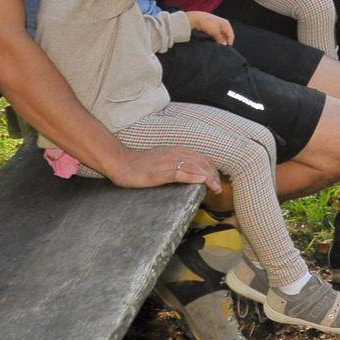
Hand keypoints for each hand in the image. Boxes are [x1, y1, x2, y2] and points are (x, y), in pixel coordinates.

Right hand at [108, 146, 222, 193]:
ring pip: (196, 168)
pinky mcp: (162, 171)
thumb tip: (188, 173)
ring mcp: (169, 162)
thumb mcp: (162, 160)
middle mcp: (176, 154)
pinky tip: (202, 182)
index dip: (212, 170)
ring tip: (215, 188)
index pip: (202, 159)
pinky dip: (194, 177)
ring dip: (208, 178)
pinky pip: (182, 173)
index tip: (216, 181)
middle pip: (203, 163)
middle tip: (218, 189)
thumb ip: (176, 163)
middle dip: (213, 176)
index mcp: (178, 151)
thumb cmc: (140, 164)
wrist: (121, 162)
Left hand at [186, 10, 234, 44]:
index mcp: (226, 24)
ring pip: (220, 36)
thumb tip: (224, 44)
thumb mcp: (215, 33)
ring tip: (215, 44)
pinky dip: (214, 38)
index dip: (229, 42)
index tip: (226, 48)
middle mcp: (223, 25)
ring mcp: (217, 27)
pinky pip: (215, 35)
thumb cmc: (208, 23)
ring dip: (218, 40)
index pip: (231, 35)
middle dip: (223, 41)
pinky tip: (212, 41)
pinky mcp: (212, 29)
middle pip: (226, 36)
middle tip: (220, 47)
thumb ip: (220, 39)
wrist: (196, 19)